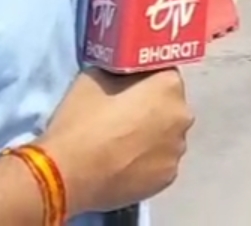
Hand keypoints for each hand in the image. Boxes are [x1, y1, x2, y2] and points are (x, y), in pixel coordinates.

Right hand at [41, 68, 192, 212]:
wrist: (67, 174)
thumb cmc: (81, 120)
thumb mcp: (94, 76)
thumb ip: (119, 72)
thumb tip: (125, 77)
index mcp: (169, 86)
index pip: (163, 75)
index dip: (144, 81)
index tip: (126, 90)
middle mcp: (183, 116)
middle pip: (169, 107)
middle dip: (152, 109)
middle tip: (123, 119)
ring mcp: (177, 150)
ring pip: (167, 136)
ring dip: (153, 137)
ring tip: (122, 147)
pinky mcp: (168, 177)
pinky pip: (160, 162)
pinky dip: (148, 162)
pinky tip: (124, 165)